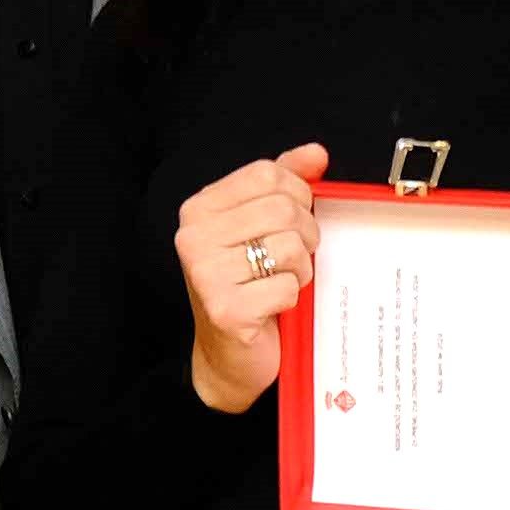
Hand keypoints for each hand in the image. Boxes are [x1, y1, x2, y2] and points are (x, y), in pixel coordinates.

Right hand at [173, 142, 328, 410]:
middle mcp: (194, 237)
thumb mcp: (261, 228)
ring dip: (299, 269)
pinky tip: (273, 306)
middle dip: (305, 235)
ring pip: (289, 246)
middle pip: (284, 208)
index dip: (297, 195)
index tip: (292, 221)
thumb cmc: (247, 287)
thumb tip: (315, 154)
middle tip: (293, 258)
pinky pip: (286, 286)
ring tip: (281, 281)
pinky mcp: (225, 309)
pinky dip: (290, 298)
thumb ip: (285, 185)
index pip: (268, 173)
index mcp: (200, 209)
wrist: (229, 356)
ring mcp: (206, 274)